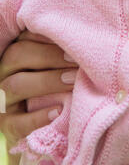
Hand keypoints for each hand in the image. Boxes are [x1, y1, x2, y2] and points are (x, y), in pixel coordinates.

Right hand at [0, 30, 77, 147]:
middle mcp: (3, 73)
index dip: (47, 36)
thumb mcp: (53, 67)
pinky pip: (17, 122)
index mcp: (14, 55)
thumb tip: (84, 41)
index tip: (73, 40)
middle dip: (50, 56)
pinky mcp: (6, 126)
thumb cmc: (53, 87)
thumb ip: (61, 53)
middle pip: (16, 55)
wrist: (41, 128)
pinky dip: (38, 118)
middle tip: (77, 62)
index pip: (24, 37)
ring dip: (47, 81)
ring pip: (15, 85)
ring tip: (72, 81)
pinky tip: (59, 112)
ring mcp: (2, 100)